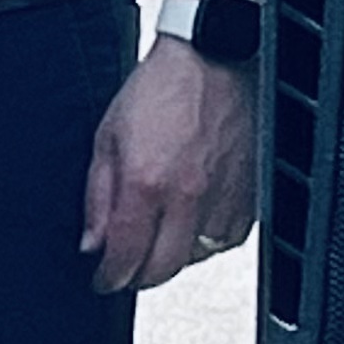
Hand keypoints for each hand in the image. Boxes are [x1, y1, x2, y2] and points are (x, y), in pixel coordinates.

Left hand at [82, 32, 254, 292]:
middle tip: (122, 271)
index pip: (126, 256)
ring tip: (152, 245)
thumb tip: (92, 242)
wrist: (213, 62)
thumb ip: (97, 196)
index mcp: (147, 183)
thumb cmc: (160, 90)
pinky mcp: (251, 198)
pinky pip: (227, 241)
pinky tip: (188, 228)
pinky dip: (204, 244)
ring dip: (172, 260)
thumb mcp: (106, 138)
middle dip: (137, 278)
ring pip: (197, 259)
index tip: (101, 281)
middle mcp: (189, 198)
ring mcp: (224, 200)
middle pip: (163, 268)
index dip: (109, 278)